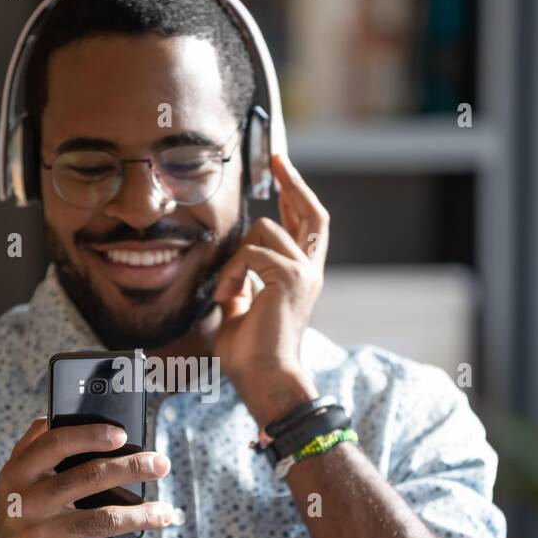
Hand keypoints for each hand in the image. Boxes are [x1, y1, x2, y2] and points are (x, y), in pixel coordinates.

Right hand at [0, 417, 173, 537]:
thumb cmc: (18, 507)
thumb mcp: (15, 474)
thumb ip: (35, 442)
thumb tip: (64, 413)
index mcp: (19, 473)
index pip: (56, 443)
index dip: (91, 435)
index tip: (123, 435)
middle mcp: (27, 503)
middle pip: (90, 477)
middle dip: (132, 468)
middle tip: (162, 464)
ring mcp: (41, 537)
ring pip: (104, 520)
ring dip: (142, 515)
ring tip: (166, 512)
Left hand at [212, 153, 328, 424]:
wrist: (264, 378)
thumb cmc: (252, 354)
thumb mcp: (243, 309)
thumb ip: (244, 284)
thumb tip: (233, 271)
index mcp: (301, 277)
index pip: (306, 226)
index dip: (296, 196)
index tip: (283, 173)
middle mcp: (310, 270)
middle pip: (312, 211)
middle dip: (294, 181)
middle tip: (278, 159)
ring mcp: (304, 272)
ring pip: (263, 231)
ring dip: (234, 260)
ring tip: (225, 293)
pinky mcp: (290, 277)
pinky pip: (250, 254)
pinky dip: (231, 274)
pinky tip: (225, 298)